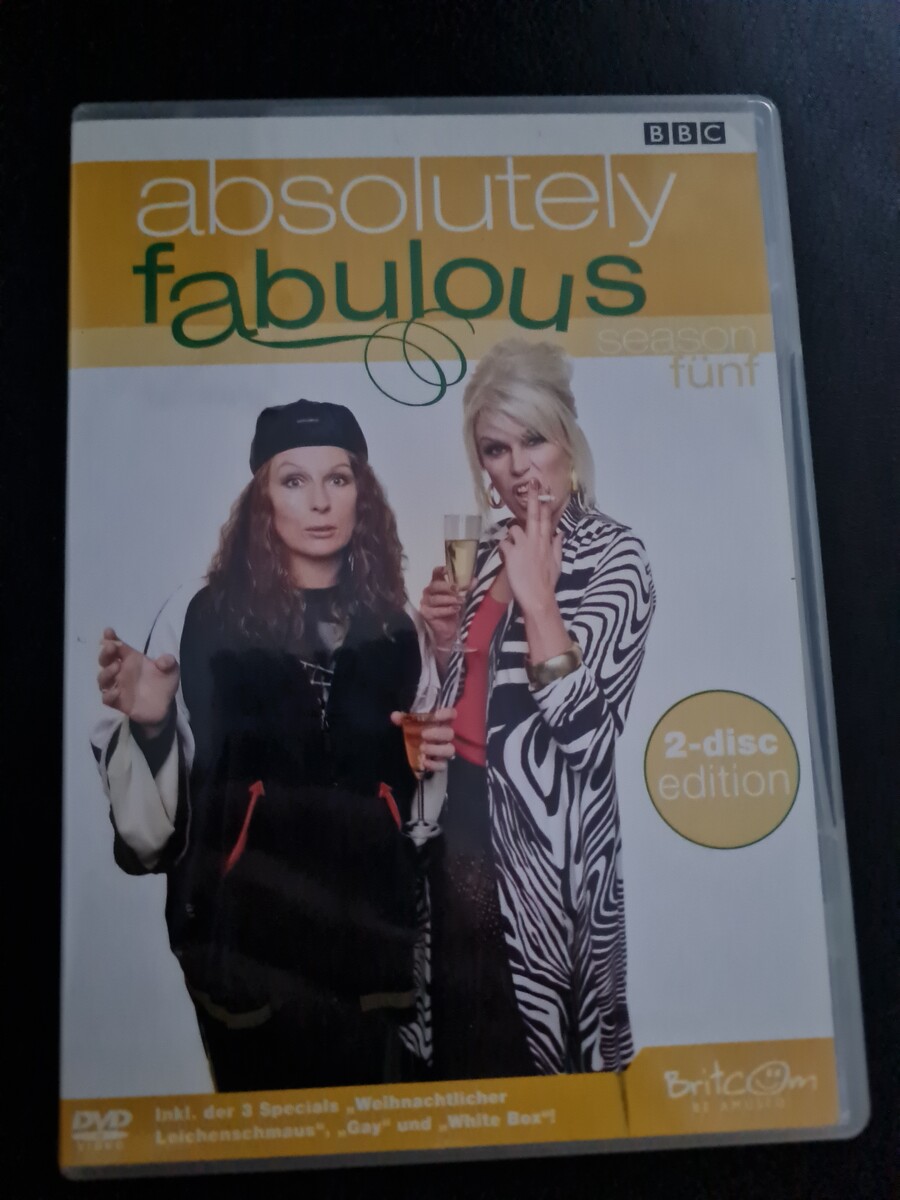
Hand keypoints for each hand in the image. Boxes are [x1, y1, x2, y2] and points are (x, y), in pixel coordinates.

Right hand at [97, 627, 179, 735]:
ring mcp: (117, 687)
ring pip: (102, 679)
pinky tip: (117, 691)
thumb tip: (163, 662)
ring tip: (116, 667)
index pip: (118, 646)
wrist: (165, 706)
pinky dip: (109, 694)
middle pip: (105, 660)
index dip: (111, 638)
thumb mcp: (171, 670)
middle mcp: (121, 671)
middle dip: (105, 653)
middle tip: (111, 648)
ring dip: (106, 672)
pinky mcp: (118, 702)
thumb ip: (169, 662)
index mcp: (131, 659)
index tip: (108, 632)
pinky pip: (107, 698)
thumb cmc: (163, 683)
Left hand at [391, 708, 457, 772]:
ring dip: (437, 749)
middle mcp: (444, 736)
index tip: (436, 715)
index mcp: (439, 723)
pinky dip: (434, 765)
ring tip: (422, 748)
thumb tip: (395, 716)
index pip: (451, 714)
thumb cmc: (414, 734)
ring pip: (450, 750)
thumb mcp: (407, 724)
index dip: (447, 713)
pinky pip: (442, 766)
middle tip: (423, 734)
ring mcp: (443, 751)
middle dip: (438, 733)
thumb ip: (403, 719)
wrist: (411, 754)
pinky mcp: (440, 764)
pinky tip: (425, 762)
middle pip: (449, 733)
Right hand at [419, 566, 462, 651]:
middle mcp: (428, 592)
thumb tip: (475, 580)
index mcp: (436, 585)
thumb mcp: (461, 598)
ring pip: (435, 599)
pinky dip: (447, 610)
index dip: (439, 570)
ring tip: (460, 601)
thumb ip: (466, 589)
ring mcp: (425, 603)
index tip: (447, 570)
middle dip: (446, 587)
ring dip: (449, 599)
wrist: (448, 629)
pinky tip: (455, 610)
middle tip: (457, 589)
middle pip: (434, 585)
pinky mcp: (425, 613)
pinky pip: (436, 610)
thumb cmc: (452, 610)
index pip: (435, 574)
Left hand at [498, 480, 562, 615]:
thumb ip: (557, 546)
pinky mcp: (512, 554)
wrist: (538, 598)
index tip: (544, 489)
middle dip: (533, 497)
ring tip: (514, 548)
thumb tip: (560, 533)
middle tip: (532, 482)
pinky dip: (503, 549)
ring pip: (514, 529)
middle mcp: (536, 541)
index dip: (545, 504)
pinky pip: (503, 544)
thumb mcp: (557, 563)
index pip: (547, 519)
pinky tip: (507, 558)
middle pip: (534, 515)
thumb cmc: (547, 583)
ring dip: (511, 536)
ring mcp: (524, 546)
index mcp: (547, 543)